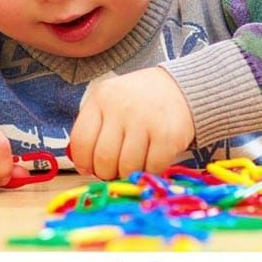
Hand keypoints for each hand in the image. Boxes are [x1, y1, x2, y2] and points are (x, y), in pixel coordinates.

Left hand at [70, 68, 194, 179]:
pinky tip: (151, 160)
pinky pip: (151, 168)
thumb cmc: (139, 101)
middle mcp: (121, 108)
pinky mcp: (168, 136)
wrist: (180, 87)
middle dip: (106, 172)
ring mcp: (146, 121)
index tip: (88, 168)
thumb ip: (94, 128)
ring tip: (133, 163)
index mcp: (101, 98)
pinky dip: (150, 170)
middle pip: (103, 159)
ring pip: (126, 167)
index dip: (82, 162)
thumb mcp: (110, 102)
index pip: (81, 141)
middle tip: (113, 170)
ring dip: (128, 173)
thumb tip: (84, 166)